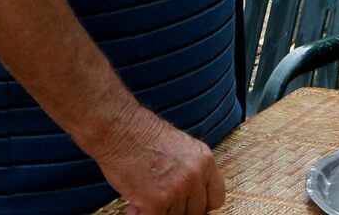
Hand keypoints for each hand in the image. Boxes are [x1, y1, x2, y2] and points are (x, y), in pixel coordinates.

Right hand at [91, 106, 224, 214]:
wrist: (122, 130)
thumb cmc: (144, 136)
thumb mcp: (182, 148)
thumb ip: (190, 171)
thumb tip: (188, 195)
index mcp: (205, 161)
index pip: (216, 197)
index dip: (202, 204)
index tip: (190, 205)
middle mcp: (196, 176)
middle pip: (196, 211)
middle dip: (179, 209)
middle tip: (163, 203)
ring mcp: (178, 190)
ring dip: (160, 212)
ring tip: (145, 201)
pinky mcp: (157, 201)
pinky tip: (135, 207)